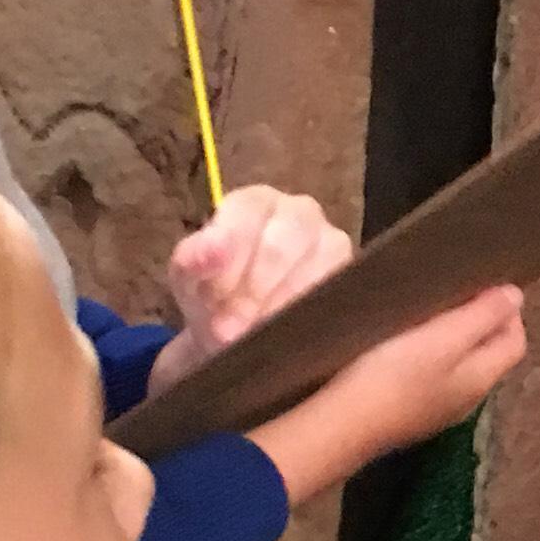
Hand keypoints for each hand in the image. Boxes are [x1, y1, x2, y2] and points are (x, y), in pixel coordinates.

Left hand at [147, 185, 351, 394]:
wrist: (239, 335)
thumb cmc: (215, 296)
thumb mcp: (189, 280)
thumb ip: (192, 261)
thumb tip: (210, 251)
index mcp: (254, 203)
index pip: (246, 215)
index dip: (228, 256)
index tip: (212, 297)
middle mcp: (299, 212)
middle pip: (281, 245)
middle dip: (252, 292)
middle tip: (228, 331)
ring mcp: (332, 241)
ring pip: (312, 271)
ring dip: (278, 309)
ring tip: (253, 338)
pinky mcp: (350, 276)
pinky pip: (334, 294)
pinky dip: (305, 319)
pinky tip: (284, 336)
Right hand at [245, 286, 526, 507]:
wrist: (338, 426)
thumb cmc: (393, 375)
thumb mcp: (443, 338)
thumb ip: (482, 316)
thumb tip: (515, 296)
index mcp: (480, 379)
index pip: (514, 341)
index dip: (507, 310)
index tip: (483, 283)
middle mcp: (465, 399)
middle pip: (487, 354)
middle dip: (479, 320)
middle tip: (453, 291)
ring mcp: (434, 410)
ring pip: (457, 365)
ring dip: (450, 337)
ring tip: (426, 310)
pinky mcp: (404, 412)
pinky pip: (428, 377)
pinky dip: (425, 354)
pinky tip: (400, 342)